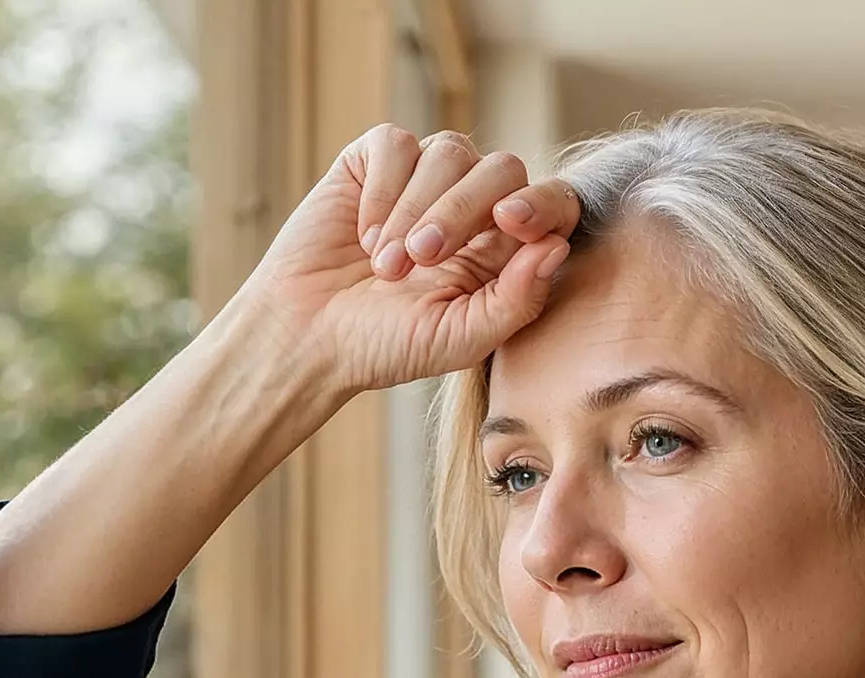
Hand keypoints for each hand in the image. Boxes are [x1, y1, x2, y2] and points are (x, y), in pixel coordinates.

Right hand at [233, 123, 580, 397]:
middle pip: (502, 168)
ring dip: (416, 209)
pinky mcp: (375, 162)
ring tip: (385, 266)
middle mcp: (472, 206)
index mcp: (503, 249)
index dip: (541, 202)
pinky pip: (396, 143)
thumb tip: (558, 245)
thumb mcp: (460, 338)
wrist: (306, 336)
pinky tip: (363, 235)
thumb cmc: (386, 346)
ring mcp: (424, 179)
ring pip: (450, 150)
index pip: (549, 203)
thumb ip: (517, 299)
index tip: (512, 222)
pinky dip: (382, 190)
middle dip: (464, 209)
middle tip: (422, 259)